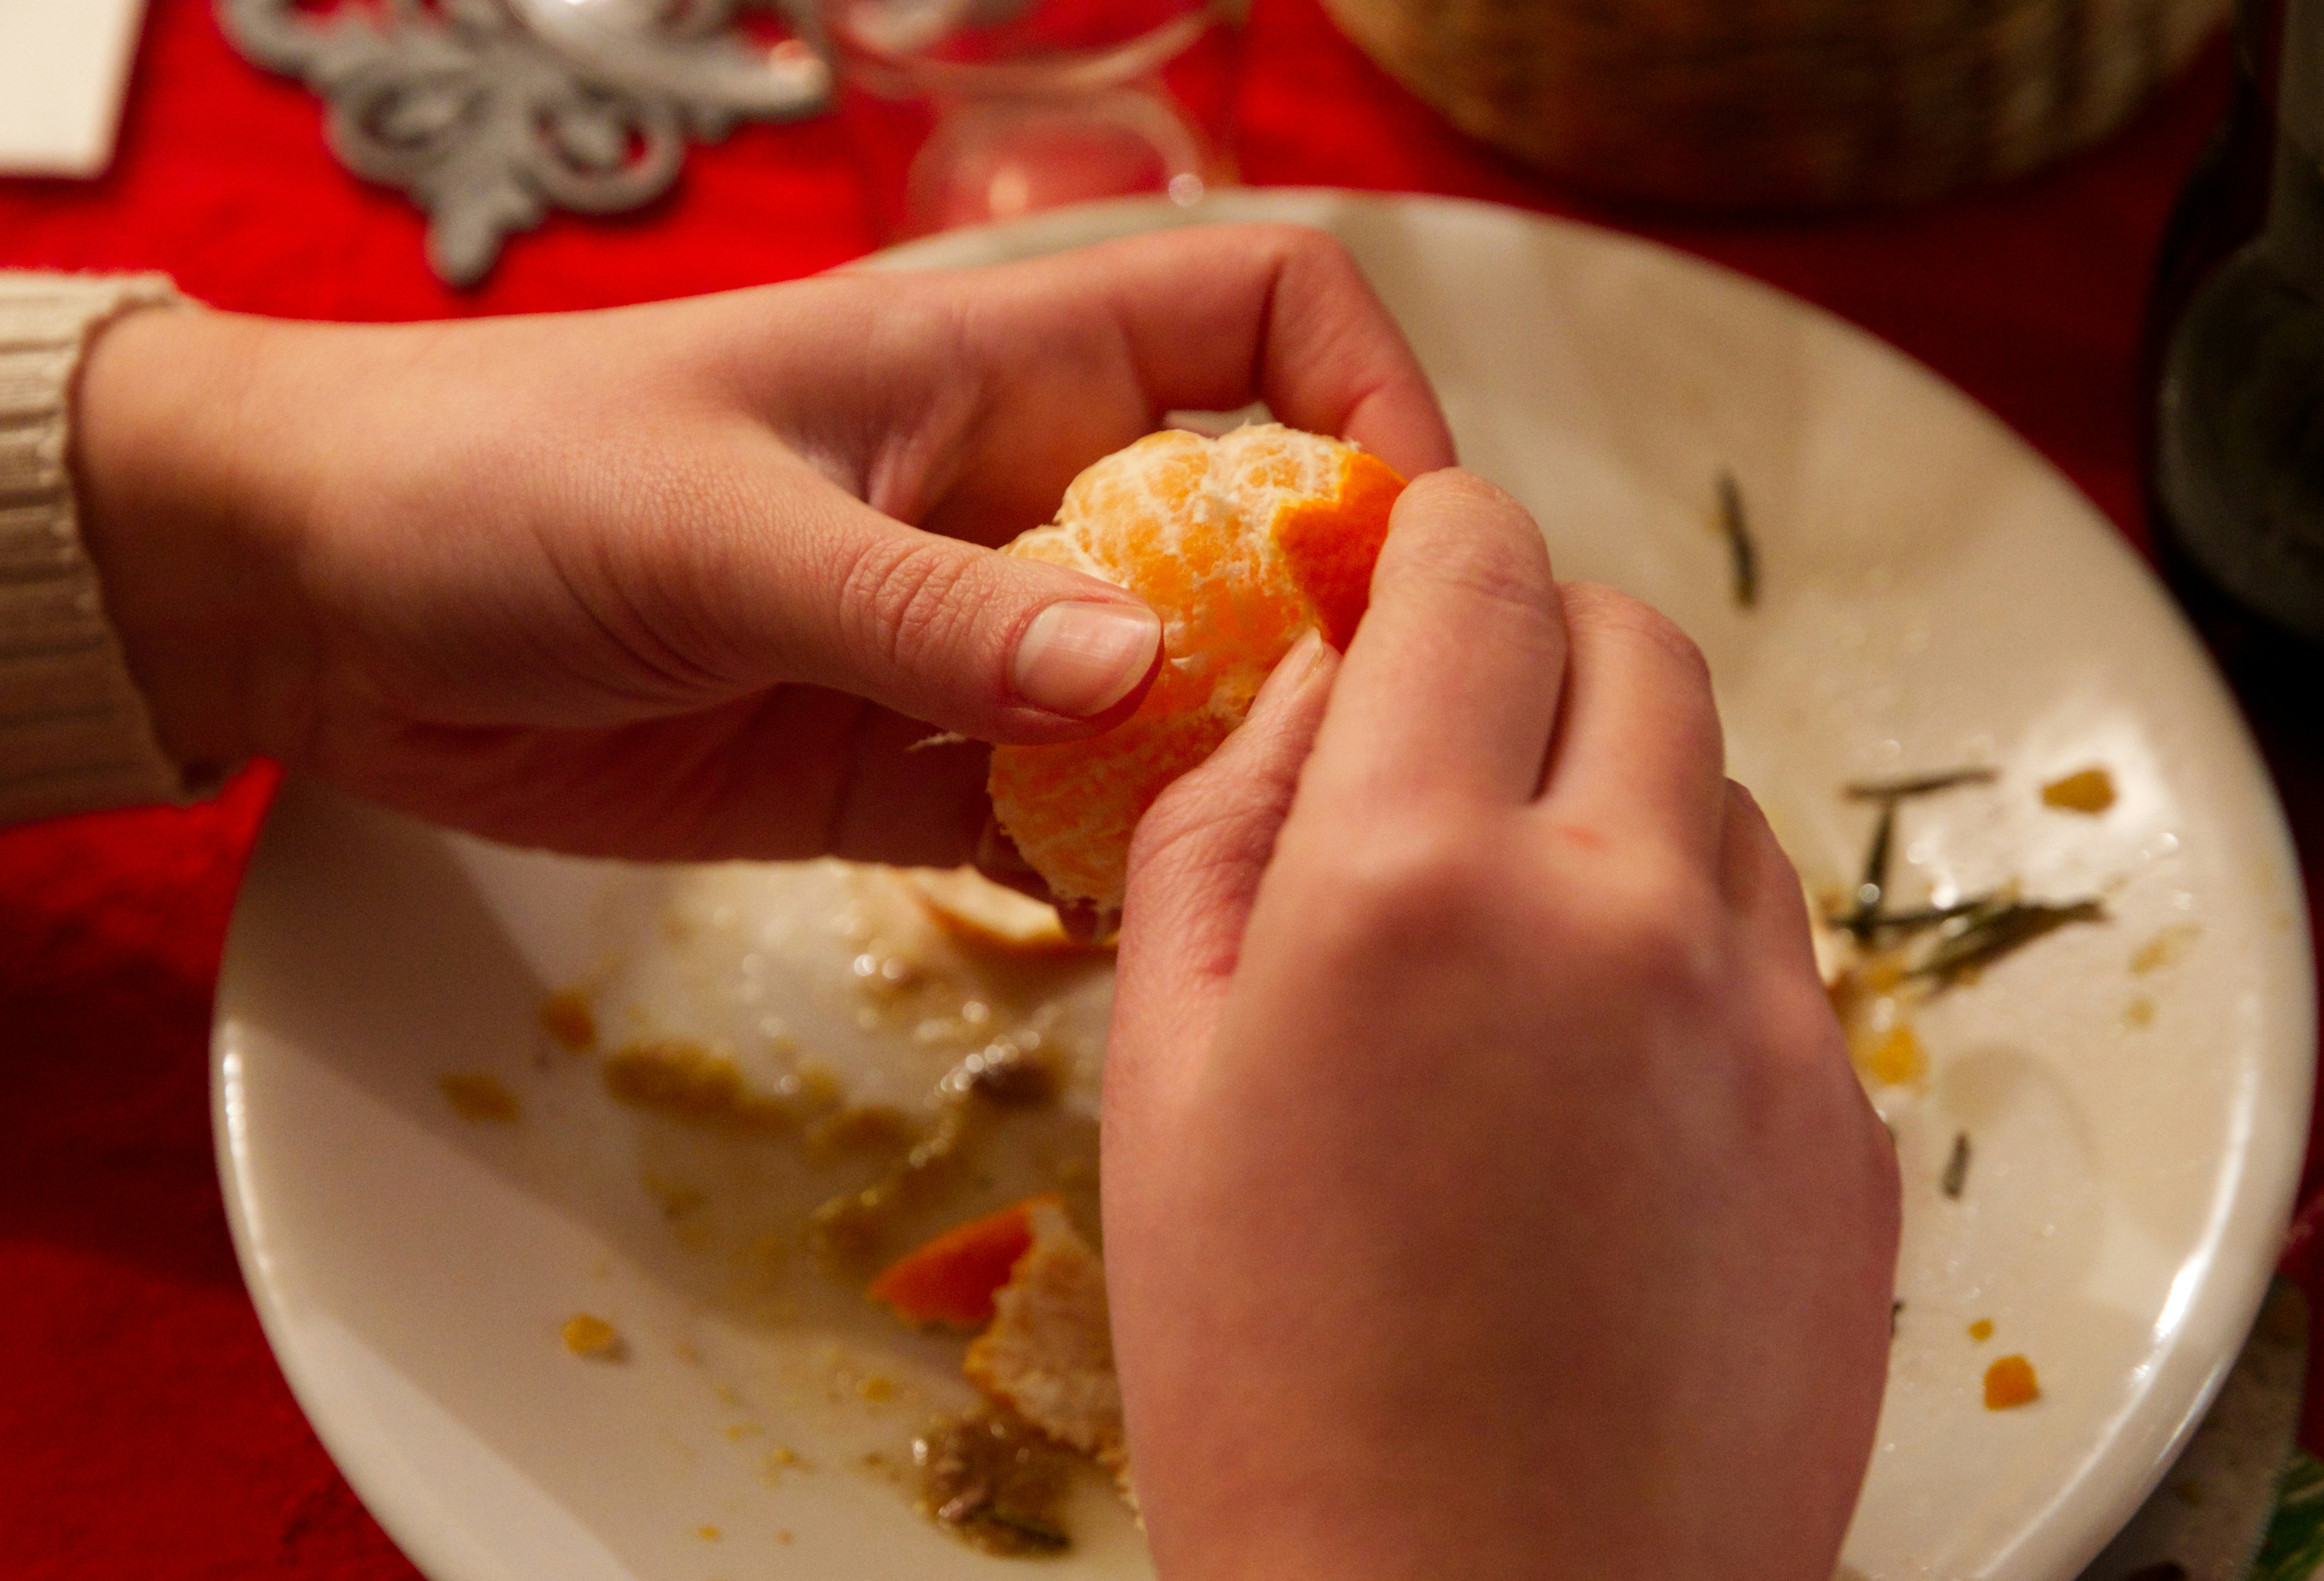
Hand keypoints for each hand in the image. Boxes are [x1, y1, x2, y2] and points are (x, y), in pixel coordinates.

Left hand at [68, 226, 1452, 860]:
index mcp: (997, 368)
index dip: (1366, 399)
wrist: (326, 599)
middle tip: (1344, 763)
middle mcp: (1013, 498)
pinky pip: (1051, 818)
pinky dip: (1104, 870)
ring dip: (1218, 776)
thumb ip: (928, 607)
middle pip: (1247, 539)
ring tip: (1253, 873)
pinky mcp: (899, 764)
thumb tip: (1141, 674)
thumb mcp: (718, 530)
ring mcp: (965, 639)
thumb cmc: (503, 483)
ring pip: (1166, 697)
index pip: (1263, 315)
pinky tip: (1133, 931)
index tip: (1401, 546)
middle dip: (1316, 635)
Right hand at [1103, 472, 1899, 1580]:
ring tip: (1523, 941)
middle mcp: (1620, 908)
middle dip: (1542, 645)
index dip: (1436, 535)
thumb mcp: (1163, 1072)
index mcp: (1414, 879)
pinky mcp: (1845, 1124)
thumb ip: (1222, 827)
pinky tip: (1606, 1071)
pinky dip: (1695, 942)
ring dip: (1624, 799)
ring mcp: (1765, 1017)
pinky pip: (1780, 949)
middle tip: (1461, 736)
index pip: (1476, 573)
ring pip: (1719, 792)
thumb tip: (1311, 685)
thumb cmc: (1273, 1373)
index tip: (1409, 562)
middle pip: (1634, 644)